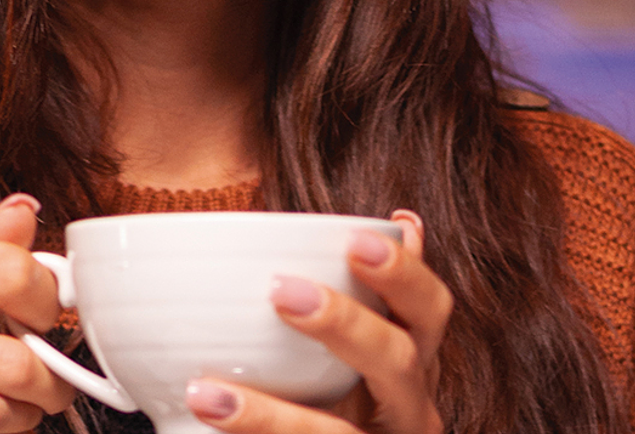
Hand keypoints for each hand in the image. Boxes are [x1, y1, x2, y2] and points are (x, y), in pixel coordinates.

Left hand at [185, 211, 450, 433]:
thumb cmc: (334, 393)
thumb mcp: (354, 345)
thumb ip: (364, 289)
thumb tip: (401, 219)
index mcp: (413, 358)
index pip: (429, 308)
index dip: (403, 273)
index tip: (355, 238)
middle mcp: (410, 410)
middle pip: (399, 362)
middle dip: (346, 323)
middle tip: (281, 290)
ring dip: (273, 415)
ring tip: (206, 390)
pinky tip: (210, 409)